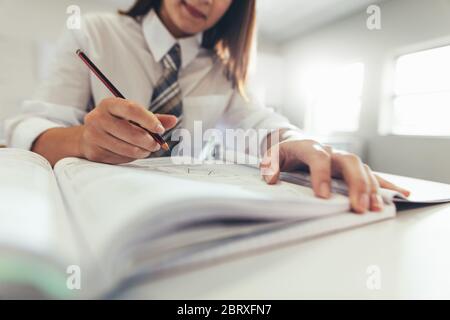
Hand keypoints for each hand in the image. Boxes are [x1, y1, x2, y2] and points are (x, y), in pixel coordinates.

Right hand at [80, 97, 176, 163]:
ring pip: (127, 148)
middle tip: (156, 145)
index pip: (132, 109)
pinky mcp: (94, 152)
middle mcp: (97, 118)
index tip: (160, 130)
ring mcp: (93, 136)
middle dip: (149, 141)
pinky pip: (120, 158)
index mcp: (109, 104)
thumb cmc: (116, 124)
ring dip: (143, 151)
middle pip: (131, 132)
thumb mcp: (132, 117)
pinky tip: (130, 152)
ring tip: (146, 149)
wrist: (88, 136)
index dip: (149, 120)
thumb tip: (173, 120)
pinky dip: (130, 157)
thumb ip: (153, 118)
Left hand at [260, 137, 409, 213]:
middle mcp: (331, 151)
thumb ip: (270, 165)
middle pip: (350, 162)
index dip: (321, 175)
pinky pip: (372, 175)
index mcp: (310, 147)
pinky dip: (386, 185)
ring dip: (371, 188)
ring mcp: (343, 160)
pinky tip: (401, 195)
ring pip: (363, 169)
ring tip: (375, 208)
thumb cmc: (285, 151)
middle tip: (358, 207)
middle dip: (356, 184)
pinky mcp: (350, 169)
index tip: (323, 196)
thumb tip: (271, 179)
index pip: (319, 158)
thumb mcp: (272, 155)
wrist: (295, 142)